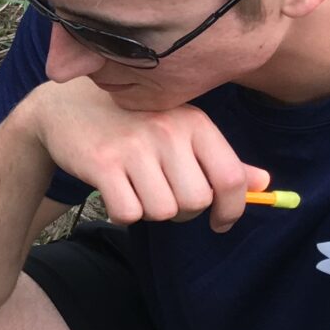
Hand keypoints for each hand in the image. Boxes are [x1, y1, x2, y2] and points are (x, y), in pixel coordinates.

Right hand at [24, 79, 270, 231]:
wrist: (65, 107)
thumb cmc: (131, 123)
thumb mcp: (178, 130)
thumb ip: (218, 159)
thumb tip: (263, 184)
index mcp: (194, 122)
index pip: (230, 177)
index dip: (233, 209)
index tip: (220, 222)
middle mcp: (167, 131)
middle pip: (196, 201)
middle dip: (183, 212)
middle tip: (165, 197)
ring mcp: (133, 147)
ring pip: (162, 211)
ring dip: (151, 212)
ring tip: (138, 191)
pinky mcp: (101, 164)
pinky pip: (128, 213)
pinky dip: (124, 214)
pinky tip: (116, 194)